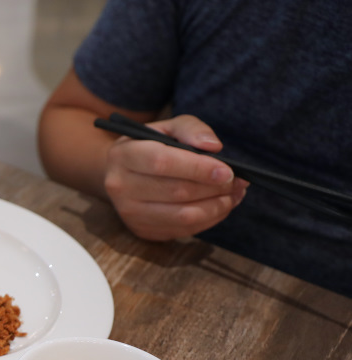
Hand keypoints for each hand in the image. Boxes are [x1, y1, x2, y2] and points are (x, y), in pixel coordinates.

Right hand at [102, 114, 247, 240]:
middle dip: (215, 188)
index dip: (198, 168)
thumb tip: (213, 147)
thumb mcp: (167, 128)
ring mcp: (129, 213)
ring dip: (217, 206)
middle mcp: (120, 186)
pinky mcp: (142, 230)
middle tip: (239, 181)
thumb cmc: (150, 146)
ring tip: (235, 194)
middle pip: (177, 192)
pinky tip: (221, 205)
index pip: (162, 163)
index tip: (228, 171)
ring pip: (183, 216)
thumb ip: (191, 129)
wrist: (121, 174)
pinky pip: (184, 230)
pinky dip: (210, 219)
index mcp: (123, 155)